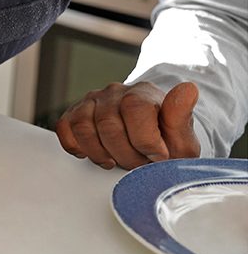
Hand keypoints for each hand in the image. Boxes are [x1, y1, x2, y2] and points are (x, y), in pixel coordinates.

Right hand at [55, 81, 200, 169]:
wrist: (151, 143)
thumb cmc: (166, 142)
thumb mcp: (182, 138)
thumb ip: (182, 115)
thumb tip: (189, 88)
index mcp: (143, 94)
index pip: (135, 109)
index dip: (145, 140)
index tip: (157, 156)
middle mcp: (114, 92)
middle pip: (108, 124)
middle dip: (125, 154)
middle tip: (138, 165)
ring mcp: (92, 102)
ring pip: (83, 126)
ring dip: (100, 153)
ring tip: (118, 161)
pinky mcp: (74, 113)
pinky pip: (65, 128)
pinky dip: (77, 146)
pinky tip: (96, 153)